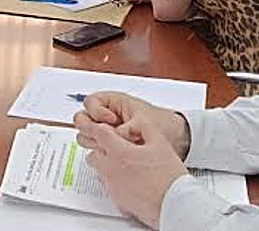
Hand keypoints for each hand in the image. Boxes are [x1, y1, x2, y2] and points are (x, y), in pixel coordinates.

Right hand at [74, 92, 190, 158]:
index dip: (96, 112)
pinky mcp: (112, 147)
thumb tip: (114, 137)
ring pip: (86, 135)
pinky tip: (113, 156)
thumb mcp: (143, 122)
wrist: (176, 137)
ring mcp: (108, 132)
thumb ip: (126, 129)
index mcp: (113, 103)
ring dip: (94, 142)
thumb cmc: (161, 122)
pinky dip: (101, 152)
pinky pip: (97, 148)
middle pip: (82, 119)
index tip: (110, 120)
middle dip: (90, 128)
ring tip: (109, 147)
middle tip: (102, 137)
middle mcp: (107, 117)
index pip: (90, 103)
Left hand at [81, 120, 188, 229]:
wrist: (175, 205)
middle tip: (115, 145)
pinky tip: (132, 179)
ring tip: (126, 162)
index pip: (98, 134)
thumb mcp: (160, 143)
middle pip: (93, 155)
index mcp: (120, 154)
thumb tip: (135, 123)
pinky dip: (116, 181)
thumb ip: (145, 128)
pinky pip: (110, 187)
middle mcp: (112, 171)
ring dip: (107, 164)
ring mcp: (114, 188)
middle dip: (101, 148)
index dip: (97, 127)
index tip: (100, 126)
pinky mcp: (119, 202)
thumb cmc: (169, 177)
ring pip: (100, 172)